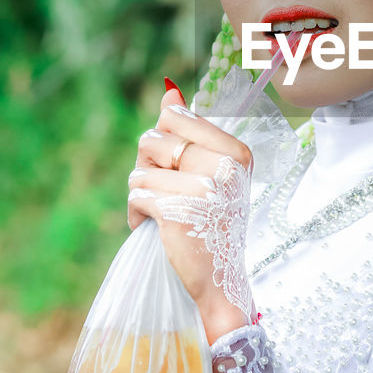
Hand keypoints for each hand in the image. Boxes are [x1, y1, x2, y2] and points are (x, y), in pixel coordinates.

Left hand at [127, 86, 252, 343]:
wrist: (220, 281)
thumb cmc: (211, 225)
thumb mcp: (210, 174)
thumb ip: (189, 133)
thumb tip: (169, 90)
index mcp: (236, 152)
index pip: (177, 116)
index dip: (163, 140)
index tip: (175, 166)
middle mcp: (224, 165)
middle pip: (154, 140)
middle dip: (147, 167)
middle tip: (165, 193)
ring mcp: (203, 187)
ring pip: (140, 170)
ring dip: (140, 194)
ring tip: (161, 213)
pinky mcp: (178, 209)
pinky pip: (136, 195)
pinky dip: (136, 214)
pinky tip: (154, 228)